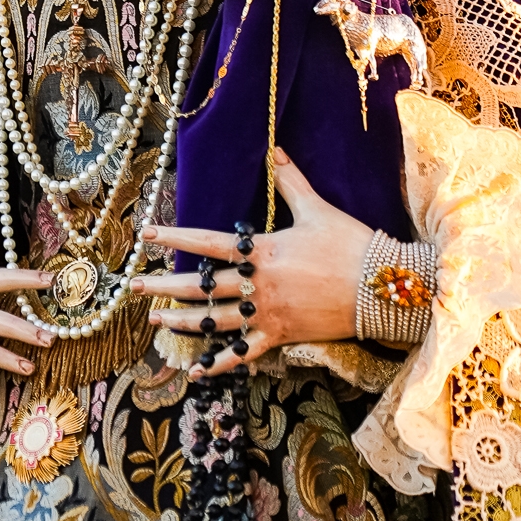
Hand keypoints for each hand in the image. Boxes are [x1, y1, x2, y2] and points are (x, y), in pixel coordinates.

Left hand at [134, 148, 372, 371]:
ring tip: (155, 319)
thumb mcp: (318, 208)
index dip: (174, 238)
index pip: (207, 243)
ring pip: (215, 320)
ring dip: (182, 321)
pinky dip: (219, 364)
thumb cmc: (352, 245)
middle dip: (164, 286)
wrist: (386, 288)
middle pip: (201, 286)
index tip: (145, 235)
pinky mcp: (282, 336)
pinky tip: (196, 372)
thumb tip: (274, 149)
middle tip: (133, 287)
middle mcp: (258, 284)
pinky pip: (244, 353)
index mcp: (262, 251)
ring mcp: (268, 314)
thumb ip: (291, 181)